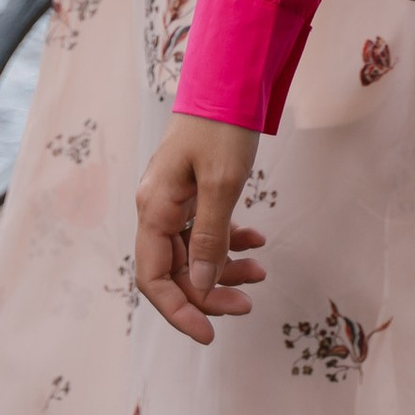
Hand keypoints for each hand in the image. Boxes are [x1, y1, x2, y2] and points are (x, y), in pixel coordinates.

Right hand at [135, 114, 264, 344]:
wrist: (229, 78)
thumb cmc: (222, 125)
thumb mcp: (221, 184)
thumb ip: (208, 237)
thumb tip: (199, 283)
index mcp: (154, 208)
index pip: (153, 279)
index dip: (179, 311)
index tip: (209, 335)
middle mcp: (157, 207)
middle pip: (175, 270)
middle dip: (210, 291)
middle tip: (249, 303)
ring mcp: (174, 197)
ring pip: (192, 251)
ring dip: (223, 267)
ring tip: (261, 272)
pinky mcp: (192, 188)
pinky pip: (204, 228)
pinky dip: (229, 239)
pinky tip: (256, 240)